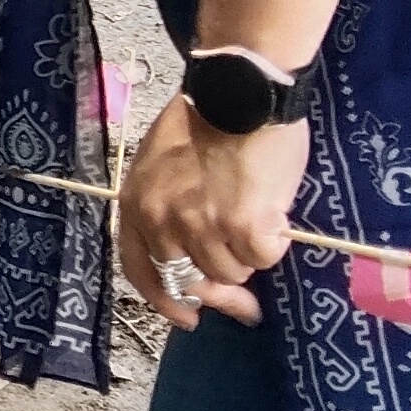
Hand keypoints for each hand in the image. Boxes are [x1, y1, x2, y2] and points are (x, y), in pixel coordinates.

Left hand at [117, 92, 305, 327]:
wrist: (239, 92)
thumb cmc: (205, 119)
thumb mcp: (161, 164)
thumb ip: (167, 210)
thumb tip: (192, 260)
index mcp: (136, 206)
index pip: (141, 270)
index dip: (165, 301)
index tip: (188, 318)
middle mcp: (162, 222)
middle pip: (191, 280)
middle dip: (220, 294)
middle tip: (246, 305)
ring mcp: (201, 226)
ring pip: (233, 270)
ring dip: (248, 254)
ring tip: (256, 214)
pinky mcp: (243, 225)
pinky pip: (263, 256)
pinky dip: (273, 241)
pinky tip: (273, 212)